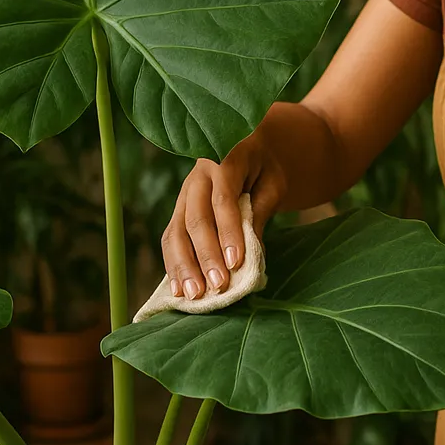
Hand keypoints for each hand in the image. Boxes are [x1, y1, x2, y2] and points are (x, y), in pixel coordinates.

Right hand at [160, 123, 286, 300]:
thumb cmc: (266, 168)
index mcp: (224, 159)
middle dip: (205, 255)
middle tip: (217, 285)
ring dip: (184, 266)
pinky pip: (170, 239)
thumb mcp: (273, 183)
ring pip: (176, 231)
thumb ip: (261, 212)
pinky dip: (174, 265)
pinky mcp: (178, 211)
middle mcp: (197, 176)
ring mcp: (183, 194)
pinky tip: (177, 289)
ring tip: (194, 295)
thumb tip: (252, 253)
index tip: (236, 263)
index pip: (223, 200)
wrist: (247, 148)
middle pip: (195, 218)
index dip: (228, 232)